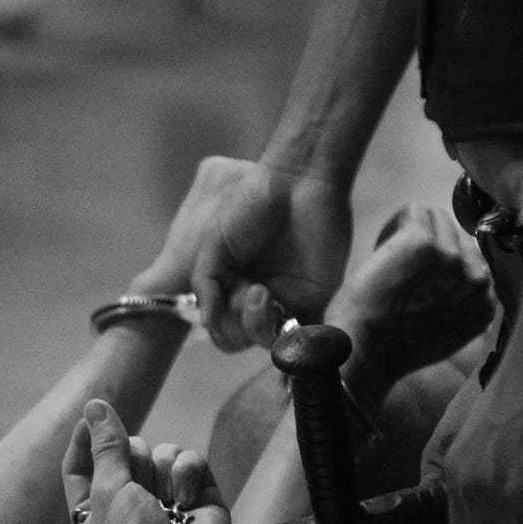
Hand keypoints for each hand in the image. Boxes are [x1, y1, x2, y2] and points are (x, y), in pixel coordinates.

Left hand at [62, 400, 230, 523]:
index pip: (82, 464)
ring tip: (165, 503)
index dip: (85, 439)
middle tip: (136, 491)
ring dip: (160, 469)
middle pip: (127, 451)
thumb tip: (95, 406)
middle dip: (132, 463)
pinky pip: (190, 460)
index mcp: (95, 508)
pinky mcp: (200, 497)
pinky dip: (187, 472)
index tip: (91, 417)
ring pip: (160, 452)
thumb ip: (105, 447)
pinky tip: (185, 499)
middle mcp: (131, 502)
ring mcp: (167, 499)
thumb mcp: (108, 492)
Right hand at [135, 156, 352, 351]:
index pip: (222, 328)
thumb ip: (205, 284)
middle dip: (238, 323)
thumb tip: (206, 321)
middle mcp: (260, 300)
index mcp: (233, 288)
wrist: (297, 182)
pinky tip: (281, 310)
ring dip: (258, 326)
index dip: (219, 324)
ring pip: (270, 342)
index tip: (225, 292)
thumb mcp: (214, 243)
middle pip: (242, 339)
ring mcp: (288, 302)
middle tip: (249, 289)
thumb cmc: (250, 205)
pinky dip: (294, 338)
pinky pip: (306, 337)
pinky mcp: (317, 300)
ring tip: (261, 292)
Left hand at [328, 205, 492, 398]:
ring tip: (393, 260)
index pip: (474, 260)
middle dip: (433, 246)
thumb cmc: (394, 351)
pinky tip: (383, 249)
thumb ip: (461, 304)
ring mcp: (452, 258)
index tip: (422, 281)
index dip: (445, 265)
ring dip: (415, 232)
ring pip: (437, 218)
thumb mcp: (448, 334)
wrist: (364, 354)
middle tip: (404, 271)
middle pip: (458, 235)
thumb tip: (456, 279)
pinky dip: (396, 224)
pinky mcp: (423, 243)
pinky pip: (414, 212)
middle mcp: (476, 279)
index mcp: (485, 303)